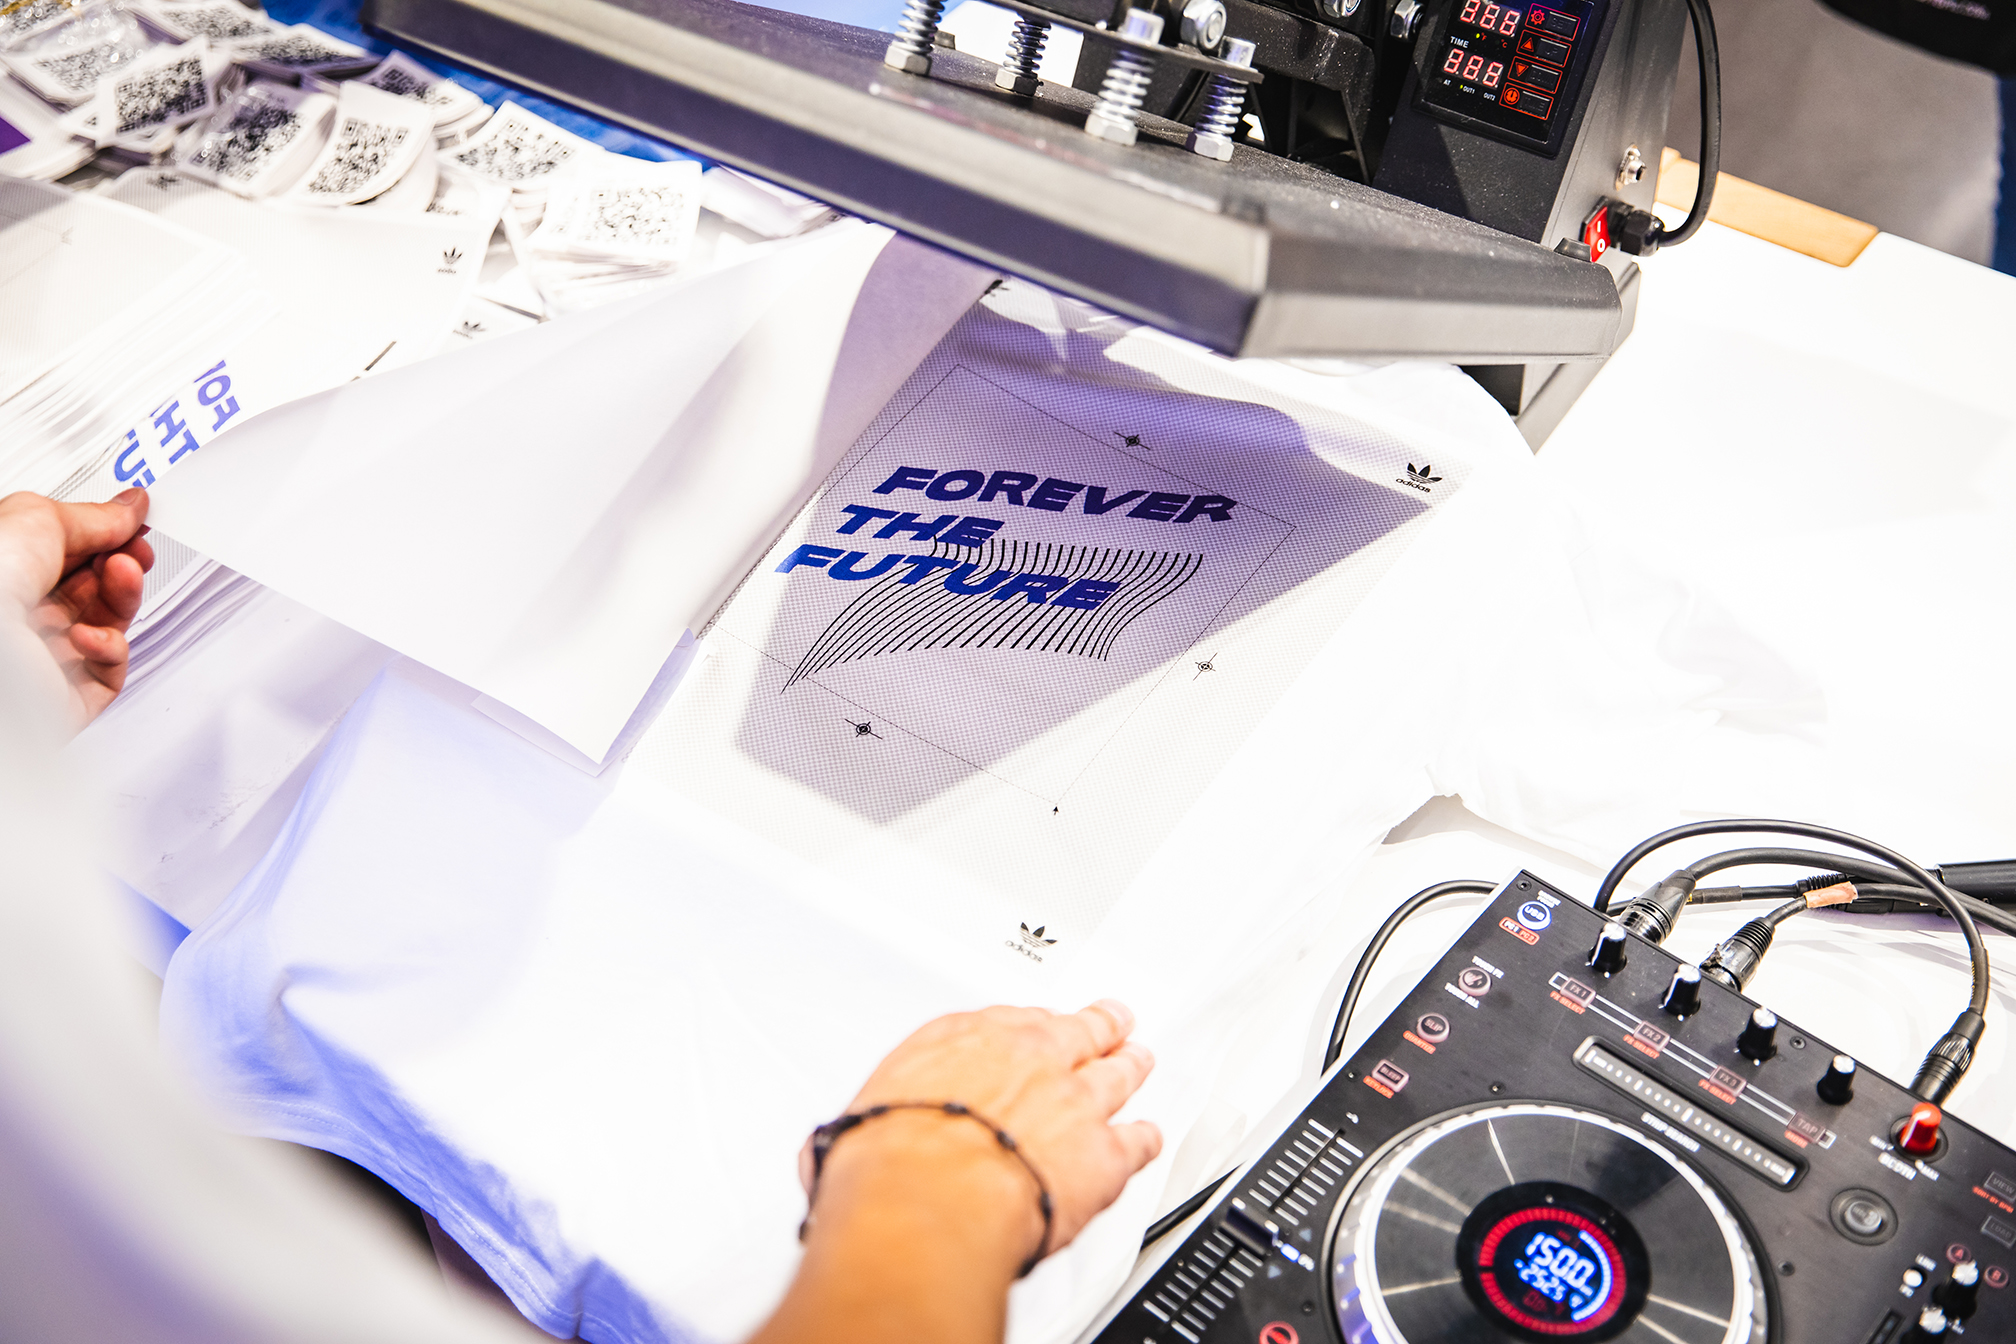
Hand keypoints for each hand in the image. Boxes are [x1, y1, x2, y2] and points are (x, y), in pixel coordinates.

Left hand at [0, 489, 154, 729]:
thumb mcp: (38, 518)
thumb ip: (93, 515)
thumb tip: (129, 509)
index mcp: (5, 572)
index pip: (60, 550)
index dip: (99, 532)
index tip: (129, 518)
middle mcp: (17, 614)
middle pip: (88, 585)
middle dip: (119, 561)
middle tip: (133, 548)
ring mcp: (42, 654)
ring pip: (106, 622)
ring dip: (122, 594)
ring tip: (123, 573)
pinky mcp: (69, 694)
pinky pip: (109, 668)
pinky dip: (108, 647)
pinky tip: (87, 635)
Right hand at [810, 1000, 1160, 1264]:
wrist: (929, 1196)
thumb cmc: (888, 1158)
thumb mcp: (857, 1124)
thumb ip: (871, 1124)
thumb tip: (840, 1151)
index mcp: (966, 1039)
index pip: (1011, 1018)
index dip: (1032, 1026)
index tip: (1038, 1027)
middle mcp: (1028, 1058)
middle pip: (1078, 1031)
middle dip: (1098, 1025)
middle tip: (1113, 1018)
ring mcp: (1072, 1102)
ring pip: (1117, 1073)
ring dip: (1130, 1066)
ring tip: (1138, 1059)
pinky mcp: (1103, 1155)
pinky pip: (1137, 1141)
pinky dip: (1145, 1140)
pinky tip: (1149, 1139)